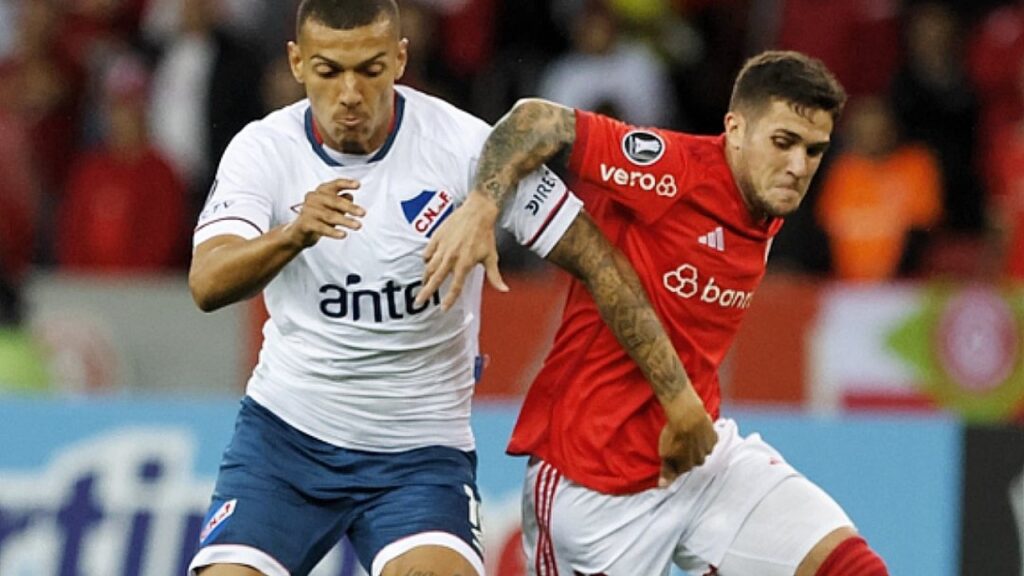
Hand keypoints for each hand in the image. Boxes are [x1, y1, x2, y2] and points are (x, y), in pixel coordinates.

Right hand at [282, 179, 363, 247]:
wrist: (299, 233)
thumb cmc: (320, 217)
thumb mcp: (333, 208)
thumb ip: (342, 202)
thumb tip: (350, 195)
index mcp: (321, 191)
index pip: (335, 184)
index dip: (346, 183)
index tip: (358, 185)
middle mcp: (313, 197)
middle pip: (334, 201)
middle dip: (350, 207)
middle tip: (363, 213)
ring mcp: (308, 210)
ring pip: (330, 216)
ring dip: (346, 221)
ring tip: (358, 226)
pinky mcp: (305, 223)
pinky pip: (322, 228)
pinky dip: (333, 231)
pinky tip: (343, 234)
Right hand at [417, 191, 508, 309]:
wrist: (477, 212)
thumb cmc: (485, 235)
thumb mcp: (491, 257)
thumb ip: (494, 276)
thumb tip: (504, 290)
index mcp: (464, 264)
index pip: (455, 287)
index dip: (449, 300)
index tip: (443, 309)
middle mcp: (451, 257)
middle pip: (436, 279)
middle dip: (426, 292)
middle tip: (418, 302)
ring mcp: (443, 247)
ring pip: (429, 266)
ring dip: (425, 277)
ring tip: (423, 284)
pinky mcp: (437, 237)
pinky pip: (428, 251)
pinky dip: (426, 259)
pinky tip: (427, 262)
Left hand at [657, 387, 716, 486]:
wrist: (687, 416)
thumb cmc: (674, 435)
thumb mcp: (665, 454)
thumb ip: (666, 471)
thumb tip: (663, 486)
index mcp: (688, 465)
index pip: (681, 468)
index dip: (675, 460)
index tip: (671, 451)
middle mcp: (701, 460)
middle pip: (693, 459)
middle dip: (687, 452)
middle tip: (679, 440)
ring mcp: (708, 448)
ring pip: (701, 449)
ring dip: (695, 443)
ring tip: (687, 432)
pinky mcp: (714, 436)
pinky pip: (709, 438)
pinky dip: (703, 434)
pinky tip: (696, 427)